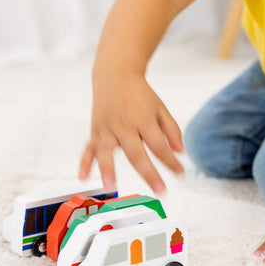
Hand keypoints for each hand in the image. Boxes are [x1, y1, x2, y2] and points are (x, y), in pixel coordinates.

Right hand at [79, 66, 183, 192]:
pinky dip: (84, 162)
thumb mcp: (160, 108)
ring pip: (106, 151)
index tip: (180, 175)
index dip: (171, 162)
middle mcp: (125, 125)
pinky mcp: (95, 130)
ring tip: (111, 187)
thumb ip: (172, 130)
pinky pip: (89, 148)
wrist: (115, 75)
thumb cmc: (140, 94)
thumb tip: (180, 153)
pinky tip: (83, 176)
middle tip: (160, 190)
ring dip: (108, 170)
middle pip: (136, 153)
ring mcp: (107, 128)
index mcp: (144, 119)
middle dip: (149, 173)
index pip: (159, 146)